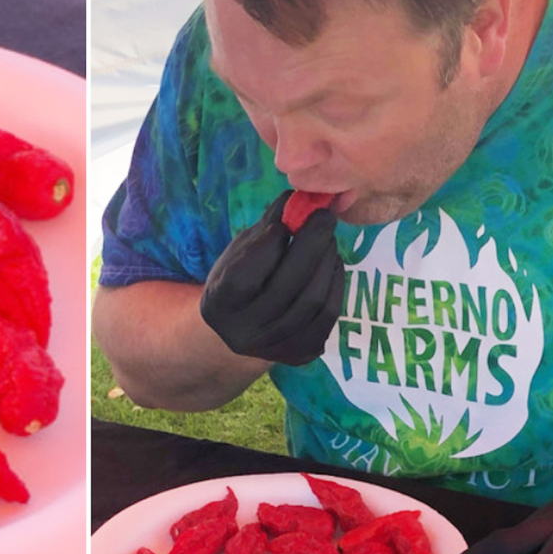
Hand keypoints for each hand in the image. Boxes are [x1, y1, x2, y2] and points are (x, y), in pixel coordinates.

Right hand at [199, 190, 343, 365]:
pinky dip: (334, 284)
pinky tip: (330, 264)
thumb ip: (267, 227)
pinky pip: (328, 316)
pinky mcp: (300, 355)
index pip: (243, 277)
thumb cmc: (239, 278)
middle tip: (324, 218)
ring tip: (328, 241)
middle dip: (310, 246)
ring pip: (312, 302)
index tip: (284, 222)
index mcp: (218, 304)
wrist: (241, 329)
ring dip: (326, 264)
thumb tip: (298, 198)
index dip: (266, 248)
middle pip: (285, 288)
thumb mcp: (240, 251)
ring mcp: (273, 349)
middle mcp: (242, 334)